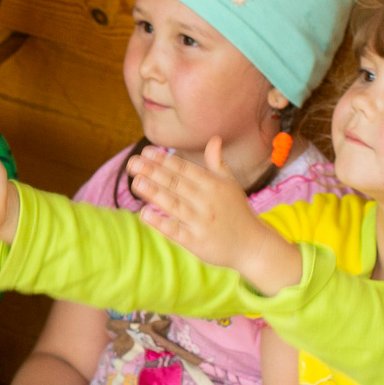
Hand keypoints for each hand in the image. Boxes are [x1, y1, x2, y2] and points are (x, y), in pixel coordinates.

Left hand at [129, 142, 299, 292]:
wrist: (252, 246)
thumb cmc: (236, 212)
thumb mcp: (230, 185)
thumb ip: (217, 163)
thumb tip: (214, 139)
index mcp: (214, 185)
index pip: (185, 169)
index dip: (165, 160)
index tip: (146, 152)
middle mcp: (207, 201)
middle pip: (176, 184)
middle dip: (153, 172)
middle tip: (132, 162)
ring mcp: (201, 222)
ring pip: (174, 204)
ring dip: (154, 193)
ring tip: (135, 182)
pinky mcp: (196, 242)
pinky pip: (175, 231)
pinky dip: (160, 223)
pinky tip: (144, 214)